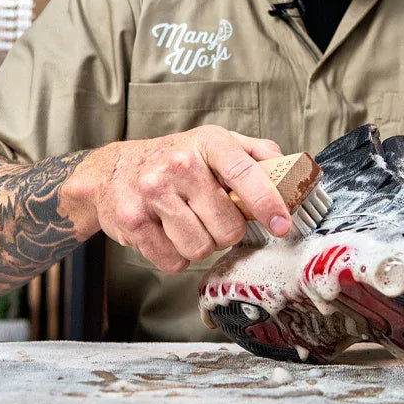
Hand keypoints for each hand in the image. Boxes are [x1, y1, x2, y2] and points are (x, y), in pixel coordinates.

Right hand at [61, 125, 289, 272]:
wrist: (111, 171)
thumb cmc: (171, 160)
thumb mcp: (214, 144)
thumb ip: (256, 154)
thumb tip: (292, 172)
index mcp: (207, 142)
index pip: (245, 173)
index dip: (268, 203)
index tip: (282, 224)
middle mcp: (178, 165)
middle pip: (226, 226)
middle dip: (226, 231)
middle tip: (212, 218)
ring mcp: (152, 193)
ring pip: (200, 248)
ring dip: (200, 245)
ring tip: (188, 224)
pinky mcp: (133, 222)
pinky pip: (173, 261)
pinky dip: (176, 256)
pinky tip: (168, 234)